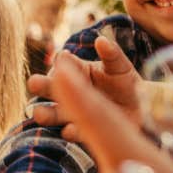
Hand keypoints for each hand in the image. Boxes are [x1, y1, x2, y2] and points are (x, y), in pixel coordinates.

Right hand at [27, 35, 142, 140]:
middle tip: (33, 83)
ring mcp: (74, 110)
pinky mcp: (82, 129)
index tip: (62, 60)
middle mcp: (70, 90)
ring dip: (46, 113)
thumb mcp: (120, 66)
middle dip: (41, 85)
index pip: (63, 64)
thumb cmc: (126, 82)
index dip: (61, 63)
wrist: (139, 108)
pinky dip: (70, 131)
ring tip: (38, 113)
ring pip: (54, 112)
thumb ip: (111, 54)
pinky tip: (68, 130)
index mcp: (77, 70)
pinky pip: (72, 131)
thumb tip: (101, 40)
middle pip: (51, 87)